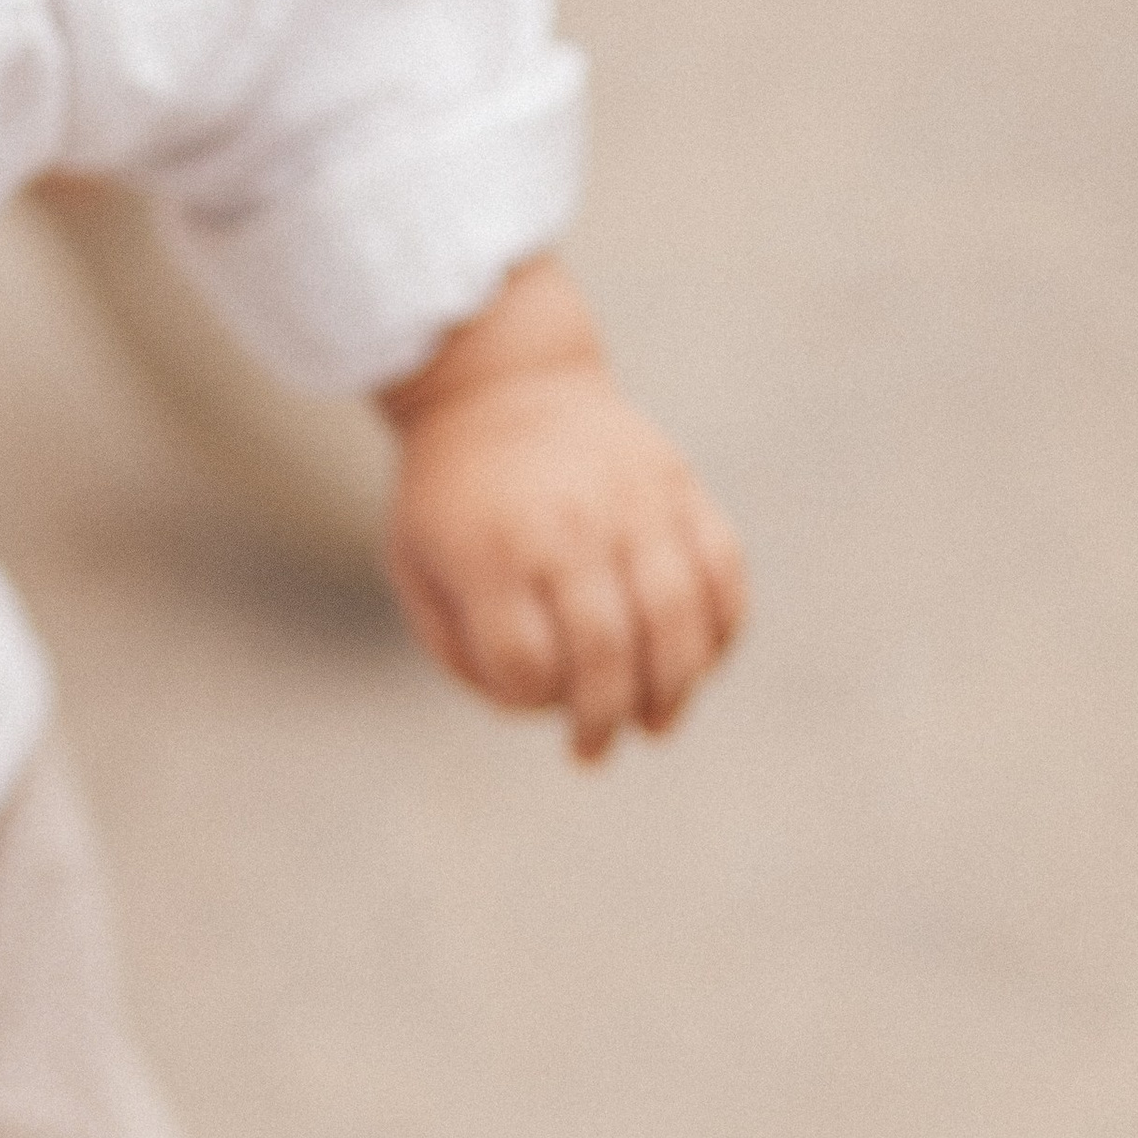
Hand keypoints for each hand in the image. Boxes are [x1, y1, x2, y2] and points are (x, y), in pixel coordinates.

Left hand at [381, 261, 745, 762]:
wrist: (504, 386)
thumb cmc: (452, 496)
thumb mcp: (414, 565)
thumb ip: (457, 644)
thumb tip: (529, 705)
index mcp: (493, 551)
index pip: (526, 663)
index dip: (527, 701)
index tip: (522, 696)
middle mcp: (568, 526)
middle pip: (606, 651)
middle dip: (602, 719)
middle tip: (591, 751)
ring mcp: (633, 503)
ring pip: (677, 617)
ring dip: (674, 689)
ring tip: (656, 725)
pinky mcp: (679, 487)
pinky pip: (723, 569)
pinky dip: (721, 628)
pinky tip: (699, 663)